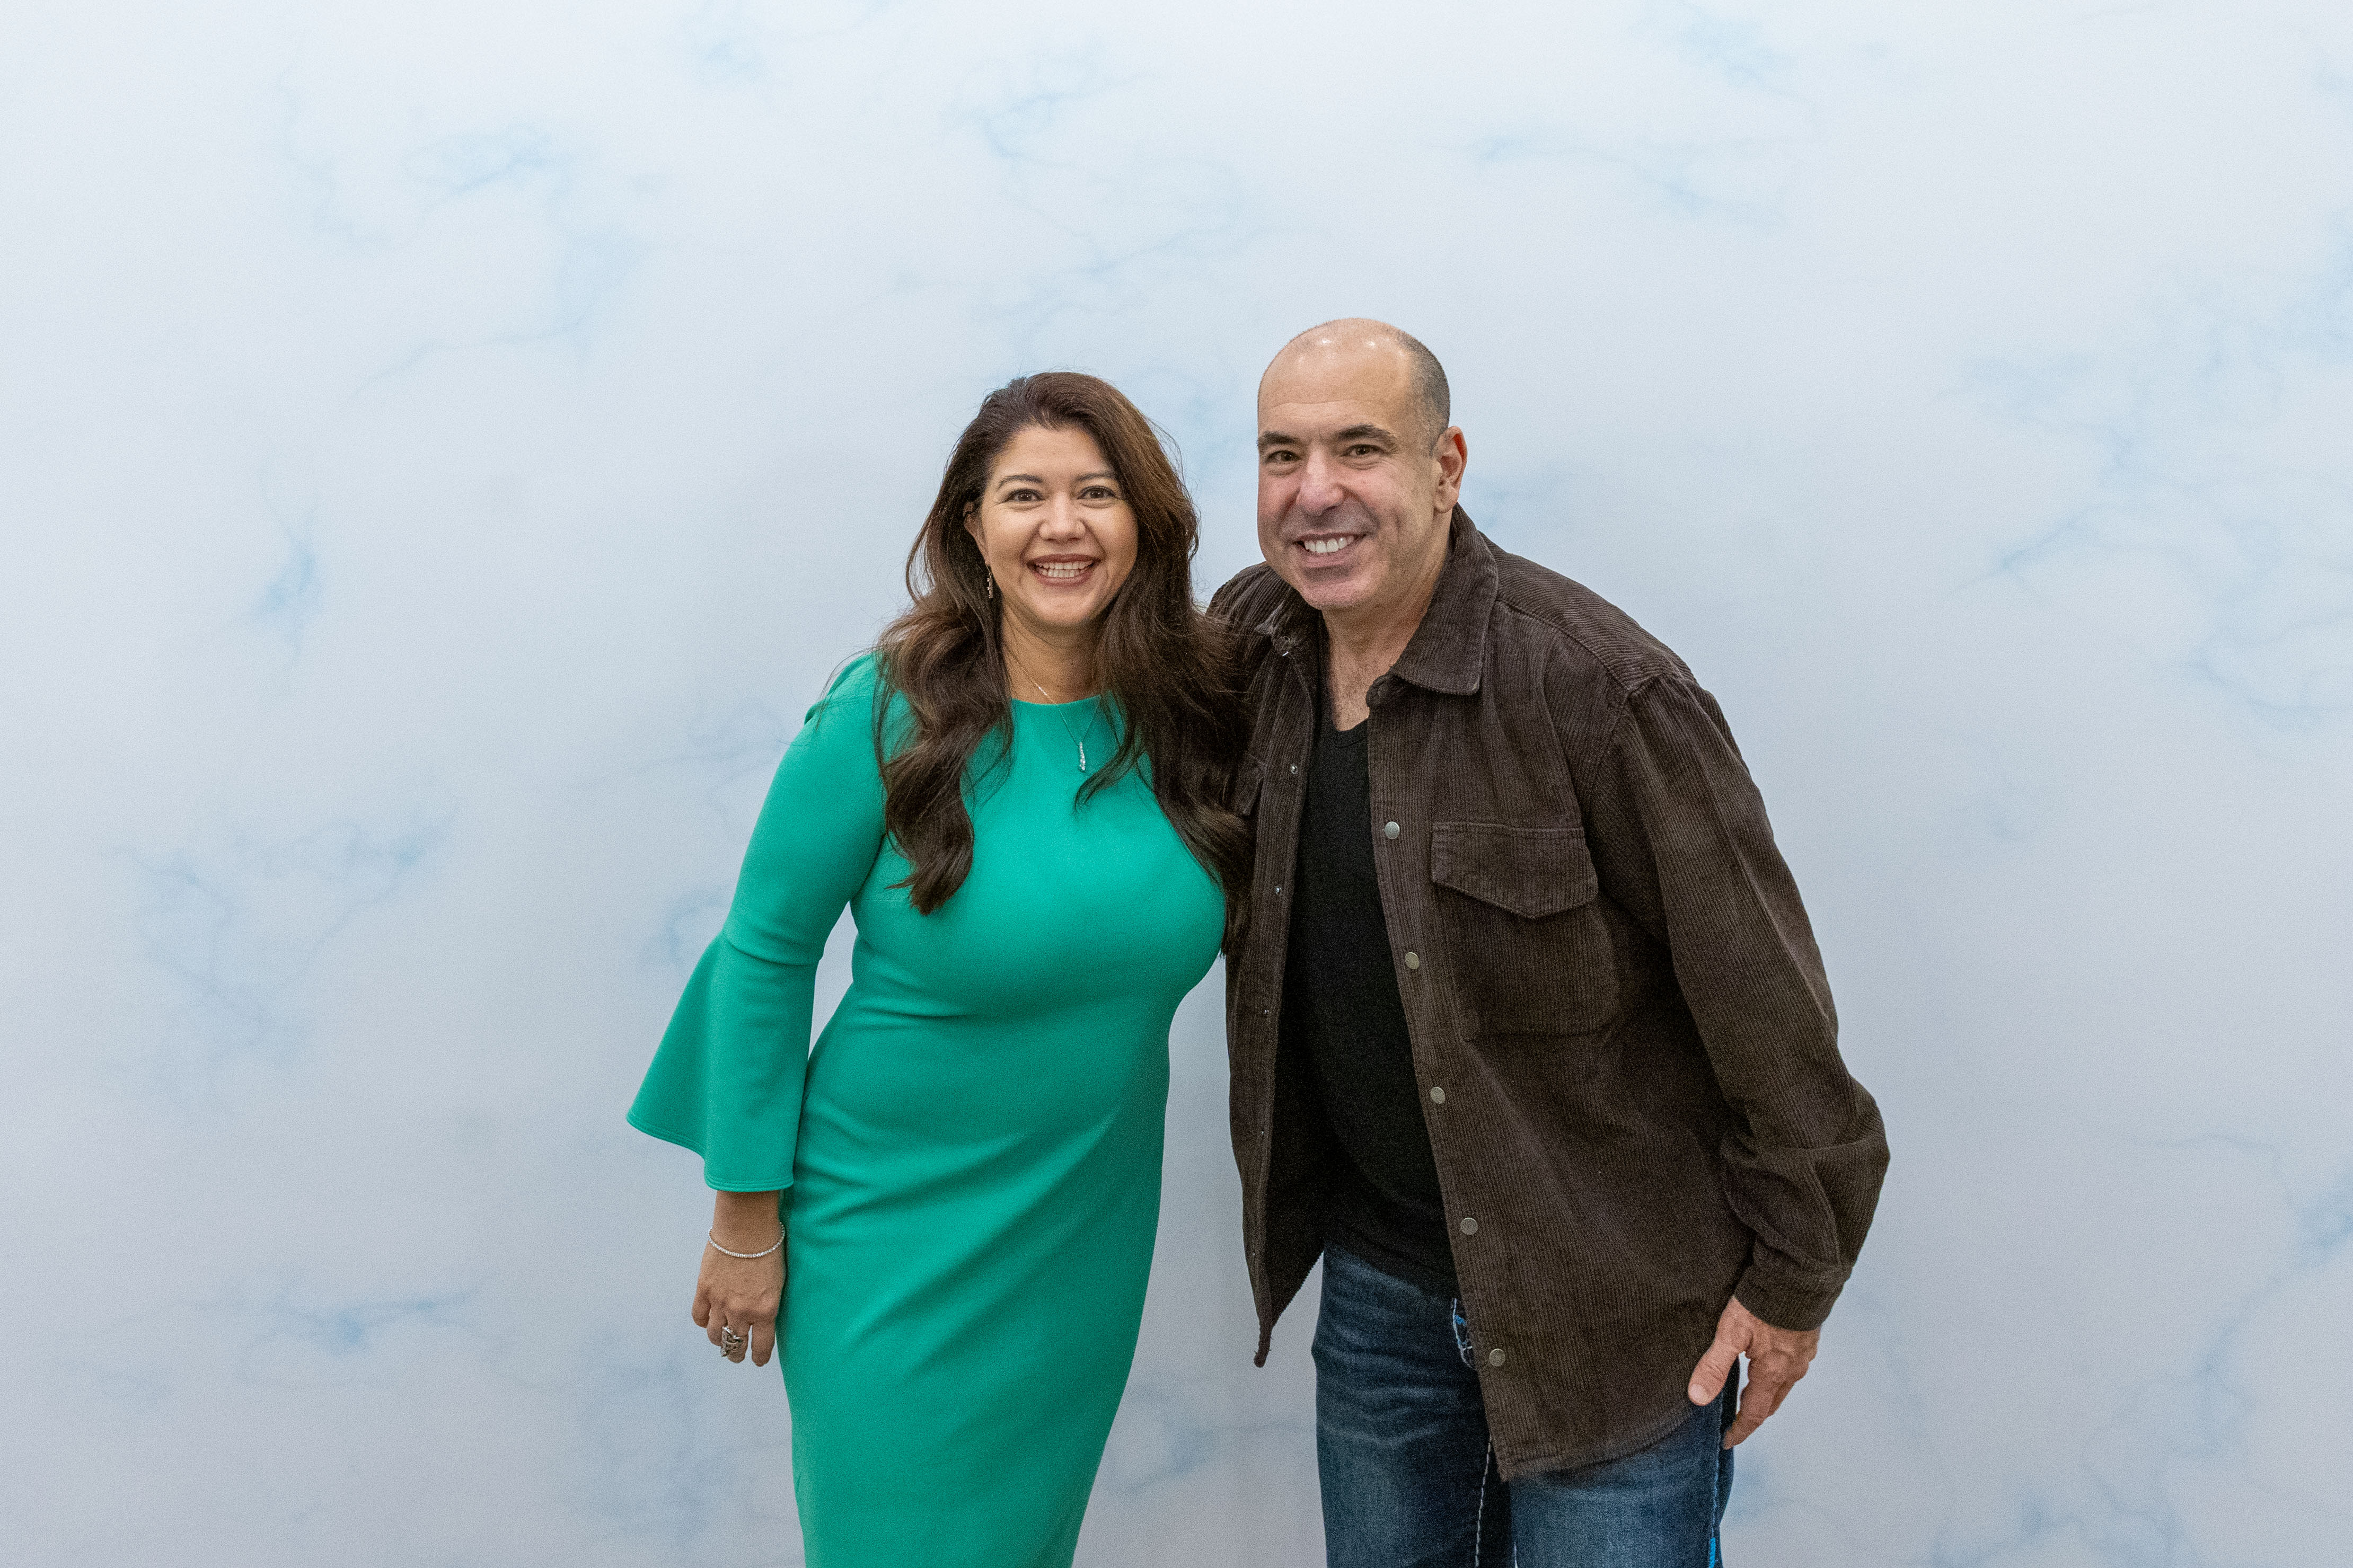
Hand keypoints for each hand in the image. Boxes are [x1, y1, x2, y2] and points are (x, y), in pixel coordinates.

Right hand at [692, 1192, 784, 1366]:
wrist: (746, 1228)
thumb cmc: (770, 1249)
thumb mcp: (779, 1282)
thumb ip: (769, 1303)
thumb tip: (763, 1316)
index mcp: (766, 1311)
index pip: (761, 1346)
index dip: (758, 1357)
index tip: (757, 1361)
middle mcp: (742, 1312)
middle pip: (736, 1344)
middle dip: (737, 1353)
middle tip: (737, 1355)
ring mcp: (721, 1303)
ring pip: (716, 1335)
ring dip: (719, 1342)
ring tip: (722, 1343)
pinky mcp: (704, 1291)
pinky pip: (699, 1317)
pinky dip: (703, 1322)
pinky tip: (707, 1322)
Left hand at [1685, 1295, 1818, 1447]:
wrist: (1798, 1275)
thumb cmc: (1762, 1302)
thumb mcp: (1731, 1333)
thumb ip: (1714, 1366)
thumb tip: (1697, 1398)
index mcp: (1773, 1373)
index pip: (1755, 1413)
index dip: (1741, 1430)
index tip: (1727, 1441)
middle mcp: (1792, 1369)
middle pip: (1771, 1402)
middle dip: (1753, 1414)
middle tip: (1735, 1420)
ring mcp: (1803, 1355)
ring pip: (1783, 1385)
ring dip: (1765, 1394)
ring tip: (1747, 1394)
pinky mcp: (1807, 1339)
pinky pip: (1791, 1368)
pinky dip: (1776, 1375)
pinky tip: (1766, 1364)